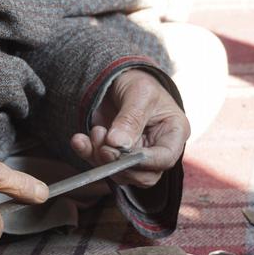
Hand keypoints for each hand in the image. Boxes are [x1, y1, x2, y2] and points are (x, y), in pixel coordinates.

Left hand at [70, 69, 189, 187]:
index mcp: (174, 132)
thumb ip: (130, 119)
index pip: (165, 158)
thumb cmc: (137, 82)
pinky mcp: (115, 156)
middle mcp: (157, 149)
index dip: (144, 161)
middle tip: (103, 146)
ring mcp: (136, 155)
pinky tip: (79, 141)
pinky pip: (101, 166)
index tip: (123, 154)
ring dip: (101, 158)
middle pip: (144, 175)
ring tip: (96, 131)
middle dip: (120, 164)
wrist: (118, 79)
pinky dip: (88, 154)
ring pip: (121, 174)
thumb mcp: (138, 93)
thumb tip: (118, 144)